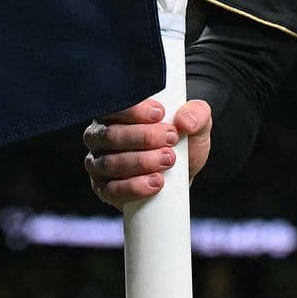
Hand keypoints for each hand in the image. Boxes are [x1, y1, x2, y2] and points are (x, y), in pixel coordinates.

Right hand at [82, 98, 211, 206]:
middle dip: (144, 137)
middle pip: (111, 135)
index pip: (114, 107)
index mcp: (116, 114)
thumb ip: (197, 113)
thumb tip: (185, 121)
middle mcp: (101, 137)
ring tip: (168, 160)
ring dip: (142, 162)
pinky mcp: (104, 189)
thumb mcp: (196, 124)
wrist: (183, 176)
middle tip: (171, 139)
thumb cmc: (182, 143)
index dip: (134, 110)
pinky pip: (111, 190)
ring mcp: (99, 164)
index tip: (160, 114)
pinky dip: (134, 186)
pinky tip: (155, 182)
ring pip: (111, 163)